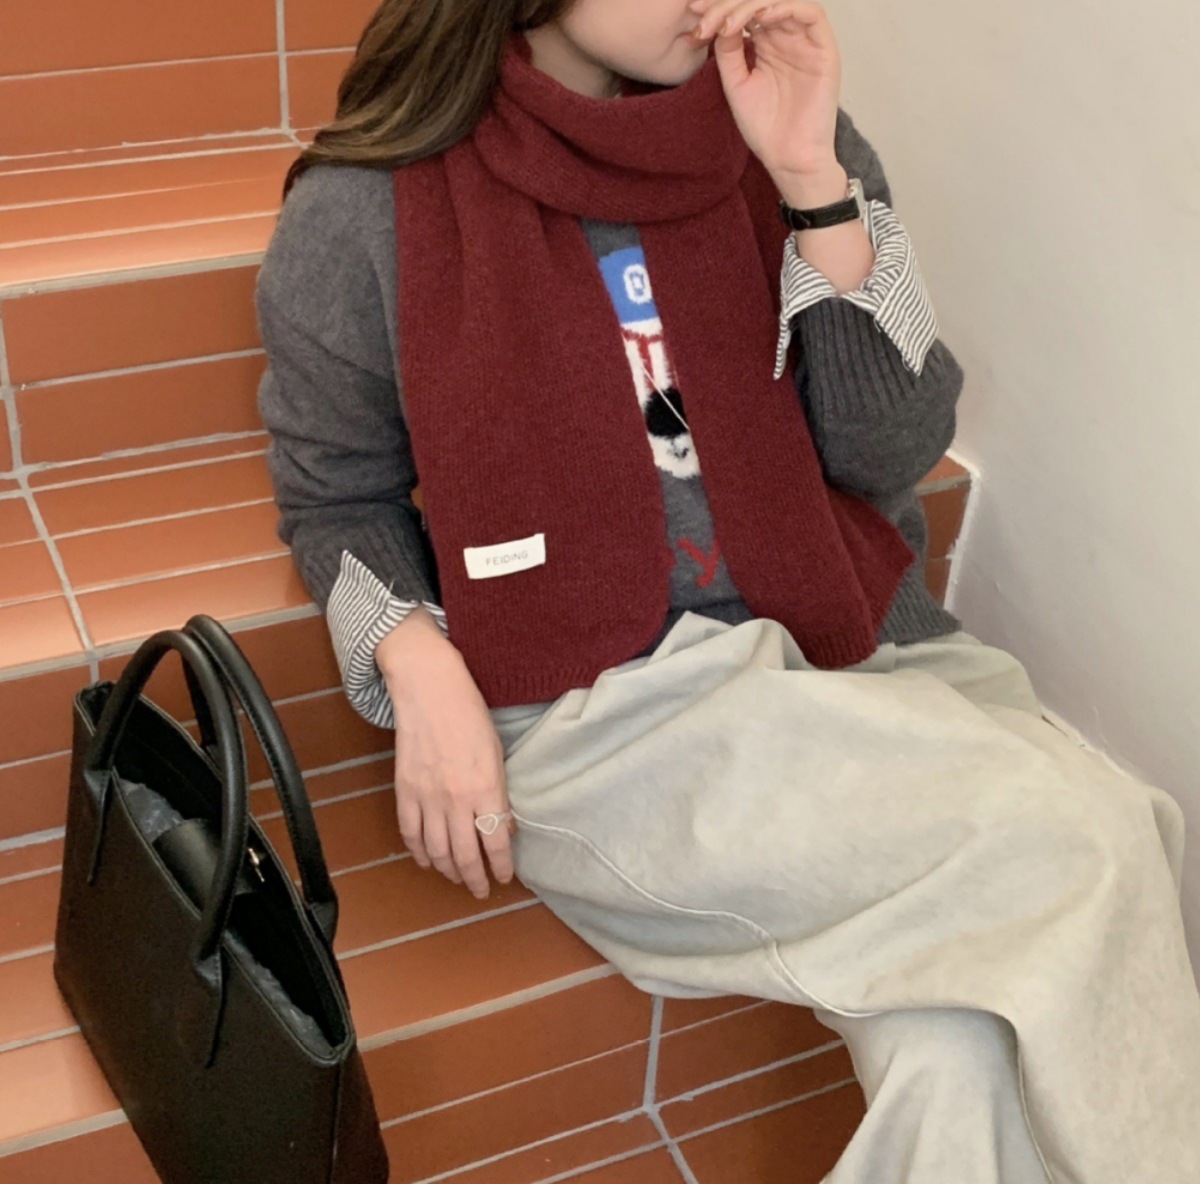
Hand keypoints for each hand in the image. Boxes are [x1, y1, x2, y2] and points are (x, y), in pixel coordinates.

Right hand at [379, 608, 515, 899]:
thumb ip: (498, 794)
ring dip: (449, 871)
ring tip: (458, 879)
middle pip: (465, 855)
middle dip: (475, 879)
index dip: (502, 866)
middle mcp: (456, 798)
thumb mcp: (495, 753)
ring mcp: (427, 796)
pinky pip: (410, 833)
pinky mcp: (404, 790)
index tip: (505, 877)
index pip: (495, 842)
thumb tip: (502, 828)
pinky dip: (419, 853)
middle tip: (482, 890)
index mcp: (486, 787)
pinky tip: (429, 861)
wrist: (429, 689)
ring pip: (437, 851)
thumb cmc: (470, 715)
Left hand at [689, 0, 841, 180]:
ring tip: (730, 22)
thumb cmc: (765, 128)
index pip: (744, 11)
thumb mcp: (736, 84)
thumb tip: (720, 20)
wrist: (789, 159)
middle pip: (760, 2)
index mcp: (766, 44)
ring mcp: (805, 42)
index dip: (718, 6)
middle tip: (705, 16)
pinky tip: (763, 18)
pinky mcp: (824, 50)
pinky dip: (786, 8)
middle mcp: (786, 37)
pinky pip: (811, 14)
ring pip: (783, 1)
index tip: (692, 12)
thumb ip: (729, 52)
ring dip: (753, 5)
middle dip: (729, 4)